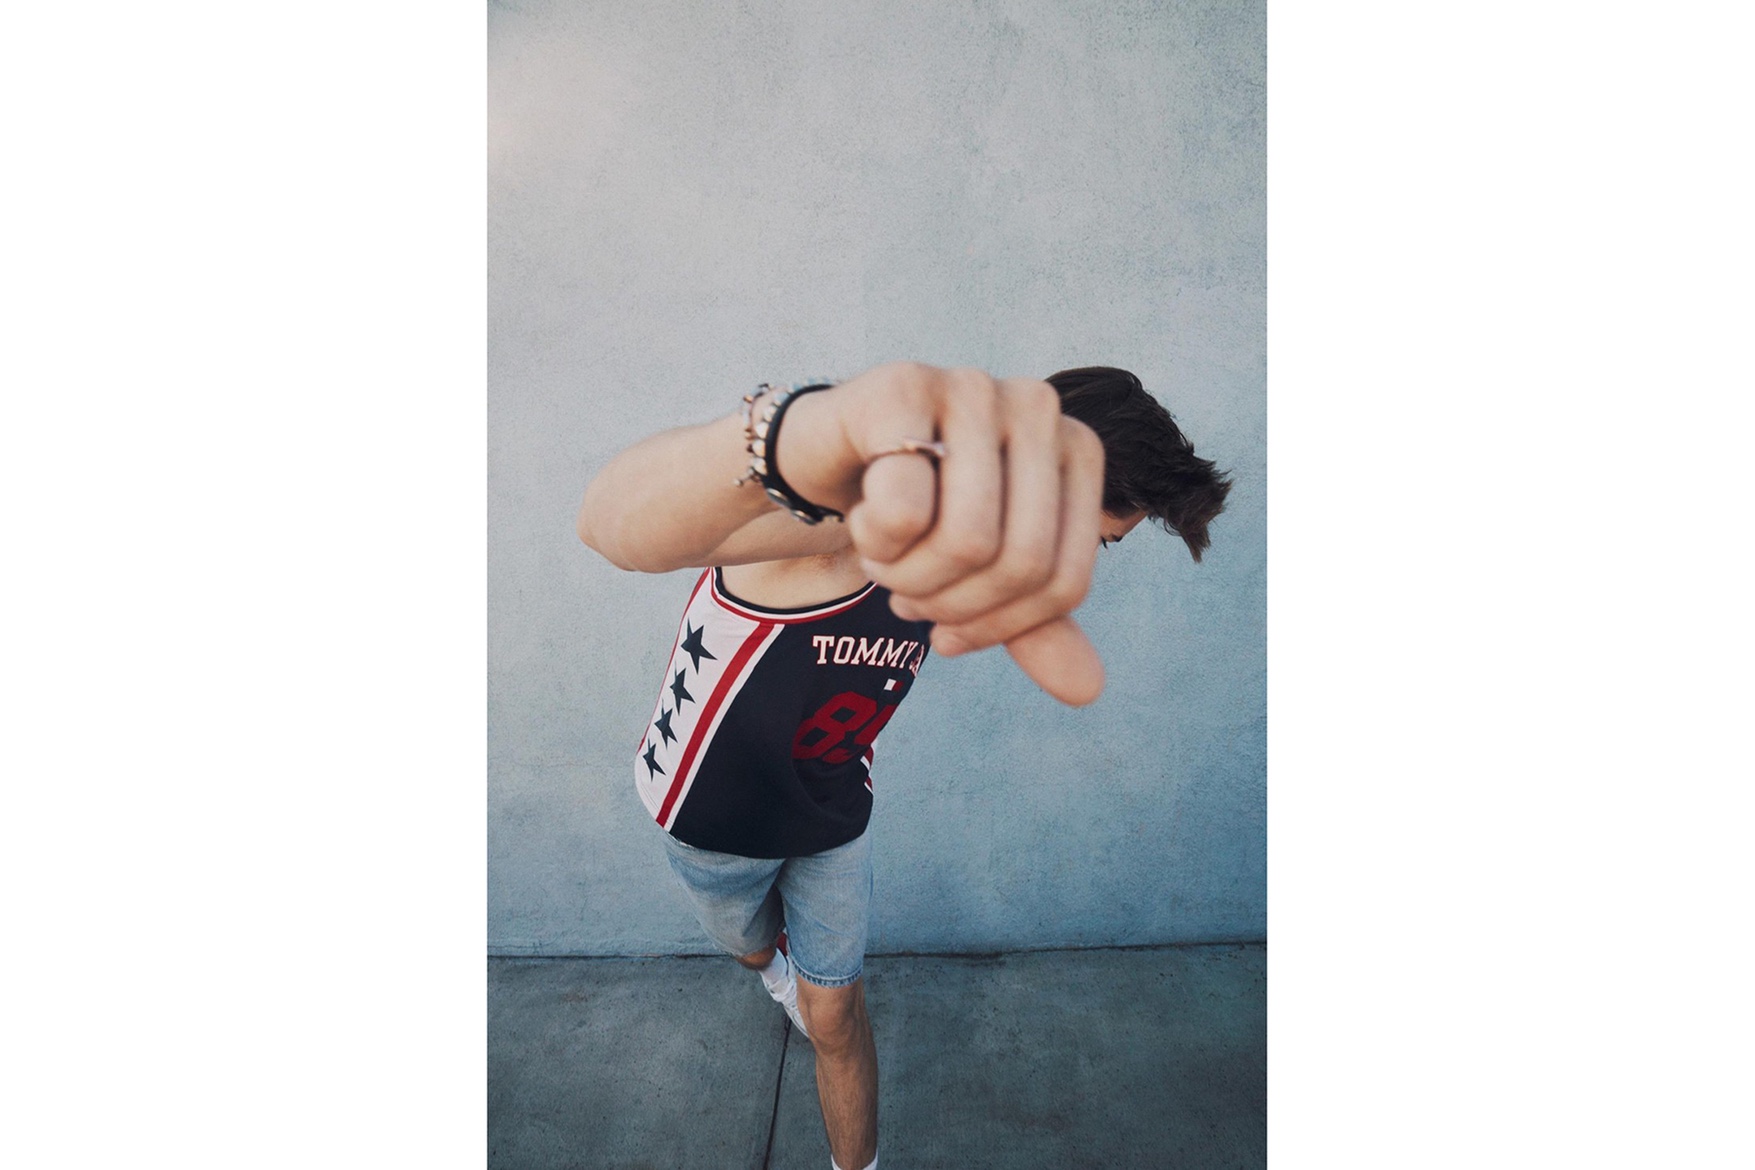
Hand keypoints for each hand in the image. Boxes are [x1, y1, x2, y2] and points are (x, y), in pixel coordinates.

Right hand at [778, 363, 1107, 704]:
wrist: (832, 456)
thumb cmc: (920, 511)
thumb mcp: (982, 574)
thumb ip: (1034, 626)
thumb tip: (1087, 690)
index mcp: (1077, 450)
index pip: (1064, 581)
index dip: (1000, 628)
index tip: (947, 634)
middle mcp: (1038, 408)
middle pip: (1019, 563)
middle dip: (949, 604)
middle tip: (907, 597)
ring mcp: (974, 389)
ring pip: (966, 540)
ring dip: (906, 576)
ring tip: (884, 558)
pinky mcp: (904, 387)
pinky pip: (906, 507)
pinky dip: (876, 539)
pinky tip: (862, 519)